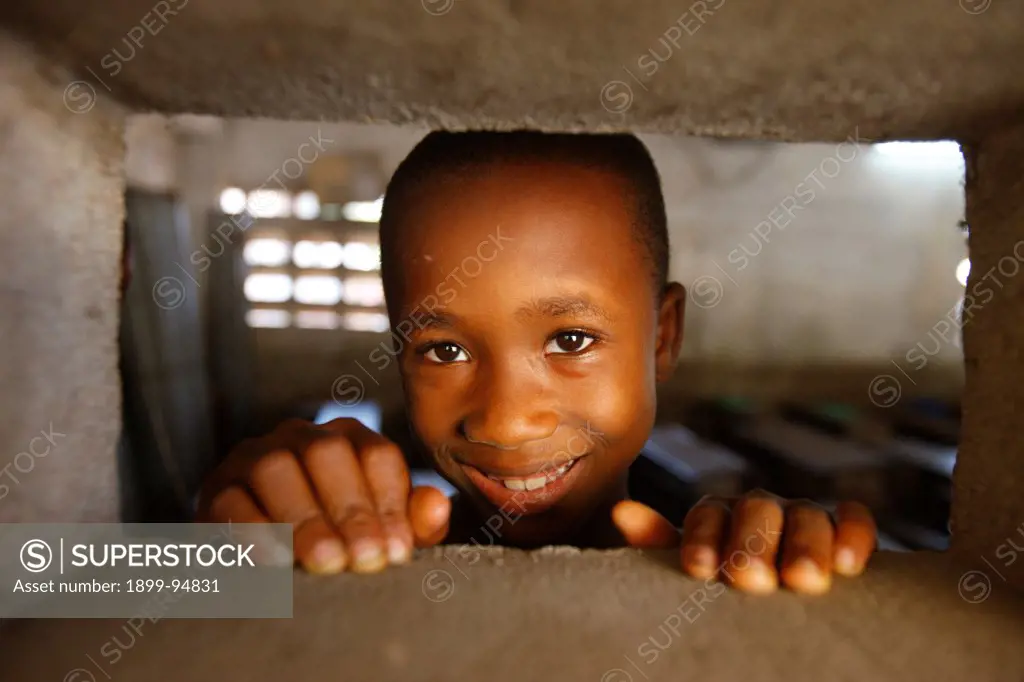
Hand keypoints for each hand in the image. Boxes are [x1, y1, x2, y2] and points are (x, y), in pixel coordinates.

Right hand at [196, 418, 450, 573]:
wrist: (266, 564)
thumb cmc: (338, 544)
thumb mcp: (381, 536)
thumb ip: (413, 523)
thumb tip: (436, 506)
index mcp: (349, 439)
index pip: (376, 455)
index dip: (389, 504)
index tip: (397, 553)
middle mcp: (301, 436)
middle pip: (328, 454)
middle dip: (350, 511)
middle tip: (363, 562)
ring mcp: (253, 456)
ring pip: (276, 467)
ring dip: (304, 518)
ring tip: (326, 562)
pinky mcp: (216, 488)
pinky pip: (231, 499)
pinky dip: (253, 529)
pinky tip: (276, 561)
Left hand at [611, 491, 876, 594]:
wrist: (769, 605)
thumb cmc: (720, 592)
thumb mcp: (690, 575)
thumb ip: (659, 545)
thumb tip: (622, 513)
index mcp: (717, 516)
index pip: (708, 513)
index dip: (703, 537)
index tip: (701, 571)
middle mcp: (759, 509)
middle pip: (758, 508)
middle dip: (754, 543)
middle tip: (752, 580)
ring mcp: (802, 517)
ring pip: (806, 513)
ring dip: (805, 545)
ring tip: (802, 581)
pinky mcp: (844, 533)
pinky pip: (853, 519)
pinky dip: (852, 534)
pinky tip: (848, 566)